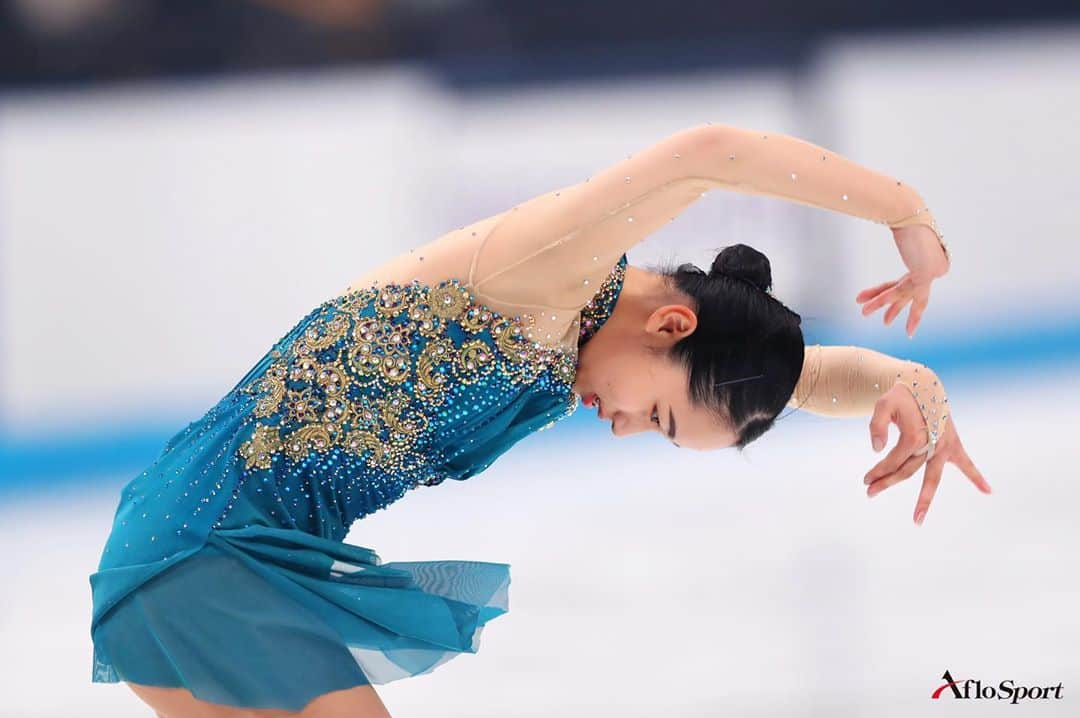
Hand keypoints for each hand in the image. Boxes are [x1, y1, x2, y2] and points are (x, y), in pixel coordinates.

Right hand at [855, 224, 949, 337]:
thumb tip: (888, 236)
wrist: (911, 214)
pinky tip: (869, 304)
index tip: (883, 300)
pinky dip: (884, 297)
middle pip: (912, 294)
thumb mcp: (901, 234)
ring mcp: (933, 272)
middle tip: (886, 323)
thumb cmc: (906, 216)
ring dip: (880, 304)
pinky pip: (901, 290)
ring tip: (863, 313)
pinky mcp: (926, 274)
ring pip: (902, 294)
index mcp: (931, 259)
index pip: (907, 281)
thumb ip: (901, 242)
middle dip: (897, 309)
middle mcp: (936, 268)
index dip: (893, 294)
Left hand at [863, 383, 989, 524]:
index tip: (866, 479)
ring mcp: (944, 446)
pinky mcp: (953, 445)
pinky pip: (967, 464)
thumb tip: (877, 449)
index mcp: (915, 436)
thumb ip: (876, 425)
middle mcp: (931, 444)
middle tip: (869, 493)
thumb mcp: (882, 404)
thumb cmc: (901, 397)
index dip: (878, 470)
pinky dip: (977, 476)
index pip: (894, 460)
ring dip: (924, 499)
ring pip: (932, 477)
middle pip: (907, 472)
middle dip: (888, 483)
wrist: (923, 386)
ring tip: (917, 520)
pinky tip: (988, 491)